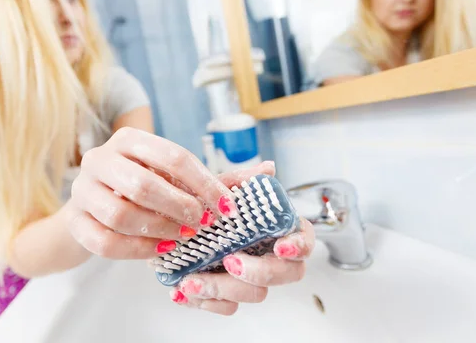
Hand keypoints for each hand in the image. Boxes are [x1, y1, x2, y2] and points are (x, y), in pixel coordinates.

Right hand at [65, 127, 239, 258]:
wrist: (95, 208)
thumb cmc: (145, 188)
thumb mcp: (178, 178)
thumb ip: (218, 177)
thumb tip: (268, 169)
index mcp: (130, 138)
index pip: (173, 156)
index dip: (204, 184)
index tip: (227, 208)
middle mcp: (101, 158)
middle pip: (143, 184)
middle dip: (180, 208)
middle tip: (202, 225)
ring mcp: (82, 189)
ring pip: (120, 213)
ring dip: (158, 229)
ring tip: (181, 238)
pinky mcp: (75, 221)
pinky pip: (104, 241)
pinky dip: (136, 250)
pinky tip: (158, 251)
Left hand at [168, 164, 314, 315]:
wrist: (171, 227)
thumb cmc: (201, 207)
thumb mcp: (216, 188)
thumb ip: (242, 180)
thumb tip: (268, 168)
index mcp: (275, 228)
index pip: (304, 240)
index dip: (300, 246)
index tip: (281, 247)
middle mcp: (268, 256)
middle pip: (287, 274)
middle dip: (260, 272)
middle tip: (230, 261)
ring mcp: (250, 279)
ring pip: (255, 294)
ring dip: (223, 289)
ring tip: (192, 280)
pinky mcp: (229, 296)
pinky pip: (228, 307)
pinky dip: (206, 301)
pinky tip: (185, 289)